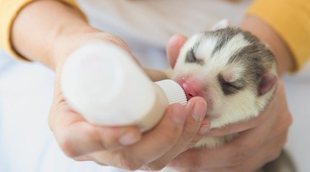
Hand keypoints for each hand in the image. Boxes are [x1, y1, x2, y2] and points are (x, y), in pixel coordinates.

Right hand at [48, 31, 208, 170]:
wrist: (92, 63)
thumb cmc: (88, 56)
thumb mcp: (89, 51)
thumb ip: (115, 56)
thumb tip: (160, 57)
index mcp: (68, 125)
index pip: (81, 142)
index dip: (107, 140)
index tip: (133, 131)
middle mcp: (94, 145)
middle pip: (127, 158)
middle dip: (160, 138)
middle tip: (180, 108)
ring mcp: (120, 148)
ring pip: (152, 159)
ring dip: (180, 137)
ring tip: (197, 106)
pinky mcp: (141, 142)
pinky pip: (165, 151)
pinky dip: (185, 136)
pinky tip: (200, 119)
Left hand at [165, 34, 291, 171]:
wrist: (262, 75)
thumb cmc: (234, 70)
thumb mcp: (217, 59)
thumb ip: (194, 53)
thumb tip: (175, 40)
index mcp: (267, 93)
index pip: (245, 117)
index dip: (217, 128)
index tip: (188, 131)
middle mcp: (276, 119)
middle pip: (241, 148)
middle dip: (205, 155)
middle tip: (176, 157)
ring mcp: (274, 138)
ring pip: (241, 162)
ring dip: (208, 165)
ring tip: (179, 163)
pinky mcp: (268, 151)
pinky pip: (243, 166)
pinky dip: (218, 167)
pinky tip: (195, 164)